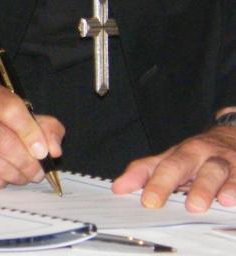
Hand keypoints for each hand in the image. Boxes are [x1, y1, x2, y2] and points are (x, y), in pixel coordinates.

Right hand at [0, 84, 63, 189]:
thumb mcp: (23, 116)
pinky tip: (0, 176)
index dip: (31, 133)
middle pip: (4, 142)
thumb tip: (54, 150)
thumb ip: (46, 128)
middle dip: (27, 162)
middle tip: (37, 171)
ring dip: (17, 176)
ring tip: (22, 174)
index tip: (44, 152)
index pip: (11, 111)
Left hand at [112, 126, 235, 211]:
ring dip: (218, 186)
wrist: (232, 135)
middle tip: (187, 206)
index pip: (164, 167)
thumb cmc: (198, 154)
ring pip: (220, 171)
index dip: (155, 183)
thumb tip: (118, 188)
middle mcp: (202, 156)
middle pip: (189, 166)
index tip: (148, 202)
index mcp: (181, 154)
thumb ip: (144, 173)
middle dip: (185, 184)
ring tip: (221, 200)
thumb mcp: (171, 159)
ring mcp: (226, 163)